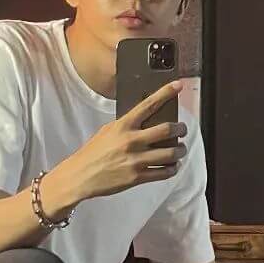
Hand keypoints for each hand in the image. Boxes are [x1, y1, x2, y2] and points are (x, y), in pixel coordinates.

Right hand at [53, 81, 186, 205]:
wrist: (80, 175)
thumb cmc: (93, 152)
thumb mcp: (107, 131)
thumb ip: (126, 125)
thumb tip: (144, 120)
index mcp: (124, 125)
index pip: (149, 105)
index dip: (166, 93)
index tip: (178, 85)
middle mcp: (132, 140)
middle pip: (167, 130)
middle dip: (181, 129)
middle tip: (183, 129)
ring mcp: (136, 160)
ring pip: (170, 153)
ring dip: (180, 150)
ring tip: (181, 149)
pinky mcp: (137, 177)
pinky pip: (164, 172)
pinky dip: (172, 168)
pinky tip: (173, 166)